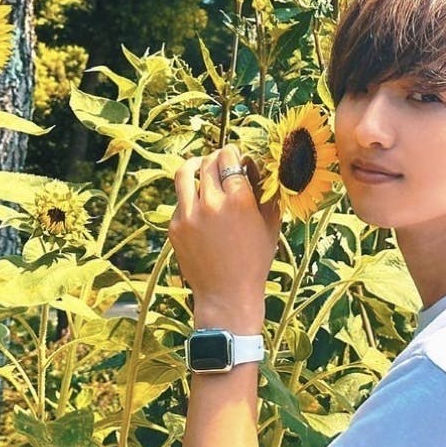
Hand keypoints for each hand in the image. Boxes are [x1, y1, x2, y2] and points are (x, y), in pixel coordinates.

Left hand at [169, 145, 280, 332]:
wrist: (227, 295)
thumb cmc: (255, 261)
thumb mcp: (270, 225)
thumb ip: (266, 193)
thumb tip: (258, 167)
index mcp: (239, 200)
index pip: (229, 157)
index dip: (233, 151)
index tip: (235, 154)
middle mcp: (211, 202)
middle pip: (208, 162)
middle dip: (216, 158)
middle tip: (222, 162)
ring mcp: (188, 214)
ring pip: (185, 173)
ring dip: (195, 165)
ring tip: (200, 167)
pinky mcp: (174, 226)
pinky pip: (180, 199)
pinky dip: (190, 195)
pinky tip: (200, 204)